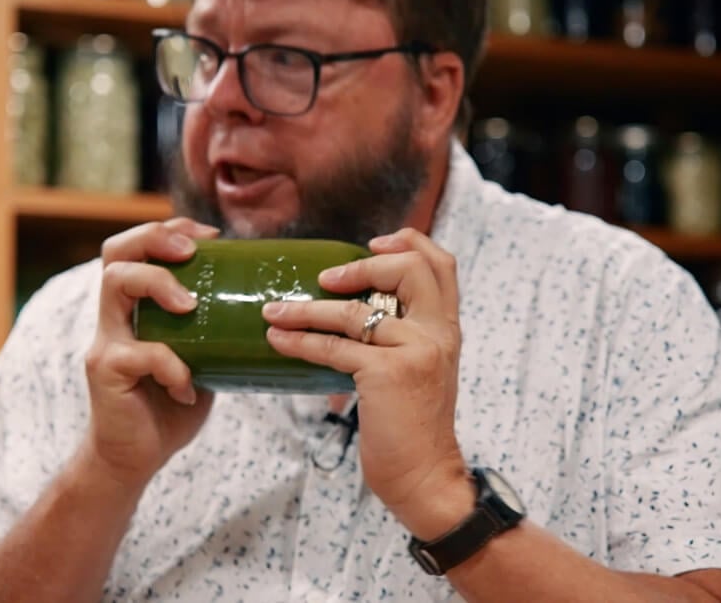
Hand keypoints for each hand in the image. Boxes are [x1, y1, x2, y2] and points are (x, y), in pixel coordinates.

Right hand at [81, 218, 219, 490]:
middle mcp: (114, 317)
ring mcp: (107, 341)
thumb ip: (214, 333)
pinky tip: (187, 388)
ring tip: (190, 306)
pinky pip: (141, 353)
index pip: (137, 248)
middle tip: (192, 252)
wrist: (134, 458)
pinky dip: (173, 366)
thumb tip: (271, 310)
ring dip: (159, 284)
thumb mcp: (200, 359)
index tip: (211, 235)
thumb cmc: (169, 406)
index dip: (170, 230)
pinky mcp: (106, 371)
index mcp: (136, 308)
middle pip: (117, 251)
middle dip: (156, 238)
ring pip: (116, 283)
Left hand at [262, 228, 473, 536]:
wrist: (425, 477)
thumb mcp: (420, 371)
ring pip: (355, 310)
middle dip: (361, 265)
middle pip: (410, 267)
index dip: (407, 243)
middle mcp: (437, 333)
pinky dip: (300, 340)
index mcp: (446, 328)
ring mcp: (414, 350)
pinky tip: (278, 341)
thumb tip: (348, 314)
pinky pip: (334, 347)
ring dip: (306, 309)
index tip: (372, 245)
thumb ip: (401, 338)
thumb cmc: (413, 428)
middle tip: (325, 278)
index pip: (441, 263)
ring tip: (274, 311)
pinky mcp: (387, 374)